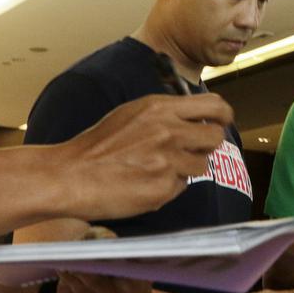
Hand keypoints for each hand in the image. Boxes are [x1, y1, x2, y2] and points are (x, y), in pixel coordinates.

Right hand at [57, 94, 232, 219]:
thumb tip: (197, 118)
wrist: (70, 174)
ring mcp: (167, 160)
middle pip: (216, 136)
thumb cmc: (98, 146)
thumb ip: (165, 114)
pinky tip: (145, 183)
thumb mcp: (132, 114)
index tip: (221, 122)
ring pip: (202, 164)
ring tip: (158, 168)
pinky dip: (169, 187)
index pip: (214, 105)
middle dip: (208, 144)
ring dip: (187, 168)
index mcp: (160, 108)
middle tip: (193, 150)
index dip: (223, 116)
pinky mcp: (163, 188)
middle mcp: (168, 130)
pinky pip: (181, 186)